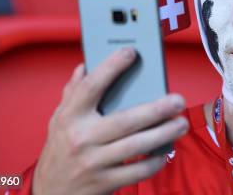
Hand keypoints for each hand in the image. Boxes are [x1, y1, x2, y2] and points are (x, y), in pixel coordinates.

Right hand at [32, 47, 187, 194]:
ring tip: (181, 123)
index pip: (90, 87)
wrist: (50, 193)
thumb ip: (73, 93)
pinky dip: (155, 161)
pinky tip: (166, 150)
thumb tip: (84, 66)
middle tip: (178, 100)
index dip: (110, 68)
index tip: (131, 52)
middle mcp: (81, 138)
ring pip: (136, 146)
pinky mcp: (104, 183)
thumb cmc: (60, 150)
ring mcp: (93, 162)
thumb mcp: (59, 120)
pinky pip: (137, 171)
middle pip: (125, 120)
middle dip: (156, 109)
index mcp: (69, 117)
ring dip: (164, 134)